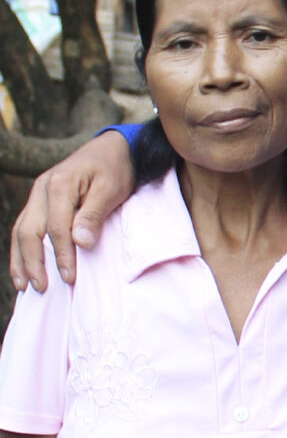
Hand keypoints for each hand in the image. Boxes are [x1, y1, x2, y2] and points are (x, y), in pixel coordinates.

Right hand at [9, 129, 132, 291]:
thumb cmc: (115, 169)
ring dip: (21, 260)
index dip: (62, 254)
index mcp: (60, 183)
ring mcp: (37, 195)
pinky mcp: (39, 202)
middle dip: (34, 262)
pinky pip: (24, 228)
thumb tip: (81, 243)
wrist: (112, 149)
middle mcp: (42, 189)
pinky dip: (21, 251)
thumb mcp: (111, 189)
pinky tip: (23, 271)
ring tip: (26, 287)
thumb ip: (94, 215)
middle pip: (29, 231)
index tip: (69, 278)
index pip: (56, 226)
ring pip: (20, 231)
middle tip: (43, 288)